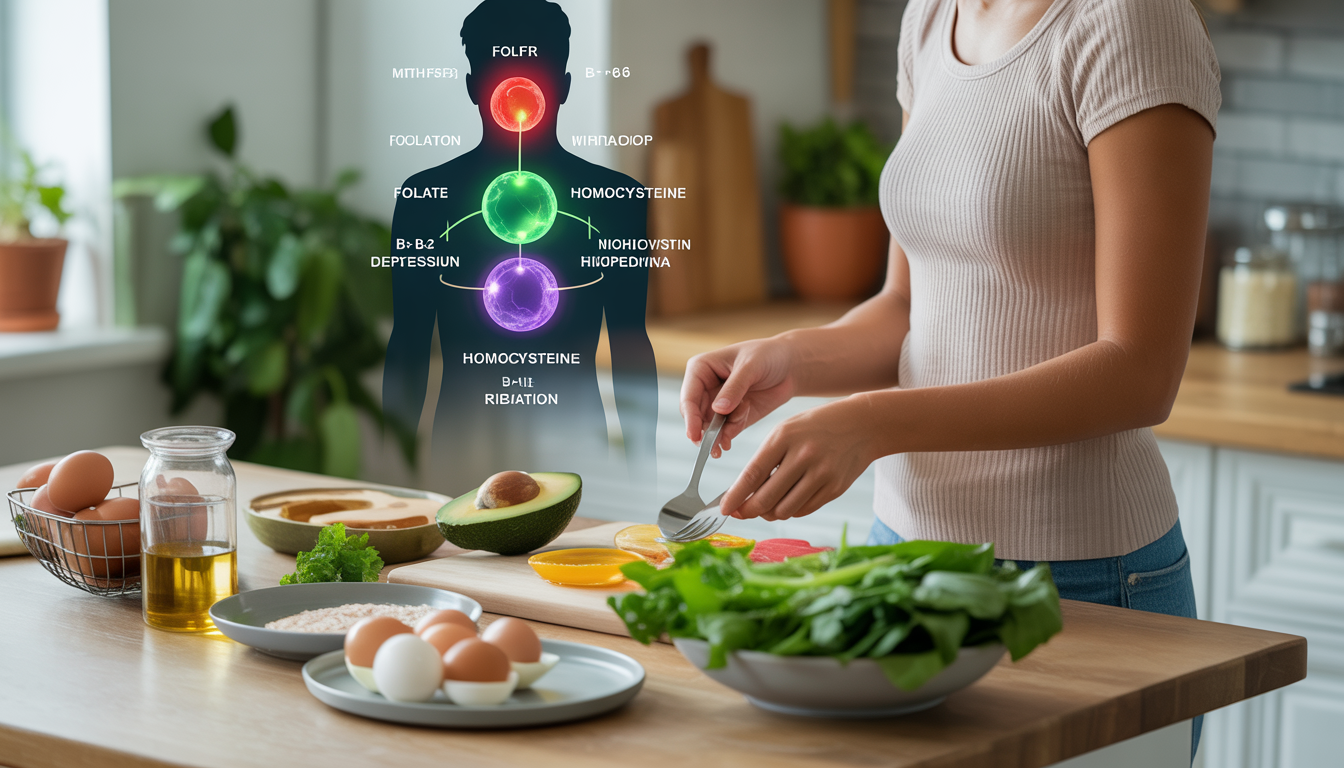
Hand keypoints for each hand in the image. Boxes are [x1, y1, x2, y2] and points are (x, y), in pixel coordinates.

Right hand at [680, 337, 796, 457]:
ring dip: (717, 436)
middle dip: (704, 432)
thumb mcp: (751, 366)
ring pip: (708, 427)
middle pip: (695, 416)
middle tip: (712, 447)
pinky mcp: (731, 417)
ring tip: (727, 442)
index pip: (689, 396)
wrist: (790, 366)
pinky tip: (730, 441)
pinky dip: (728, 437)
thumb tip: (718, 409)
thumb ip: (735, 387)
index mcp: (701, 369)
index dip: (690, 417)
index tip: (694, 435)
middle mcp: (704, 388)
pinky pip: (724, 432)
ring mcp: (717, 404)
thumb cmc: (768, 355)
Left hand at [721, 395, 877, 520]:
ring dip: (768, 513)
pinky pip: (803, 510)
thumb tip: (742, 492)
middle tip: (739, 512)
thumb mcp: (786, 431)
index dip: (734, 496)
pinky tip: (785, 500)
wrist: (862, 424)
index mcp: (784, 437)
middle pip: (766, 498)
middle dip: (748, 510)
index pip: (752, 474)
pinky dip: (789, 509)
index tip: (723, 508)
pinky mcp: (835, 489)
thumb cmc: (816, 427)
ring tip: (763, 506)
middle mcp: (803, 456)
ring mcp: (822, 474)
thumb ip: (765, 459)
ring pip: (784, 510)